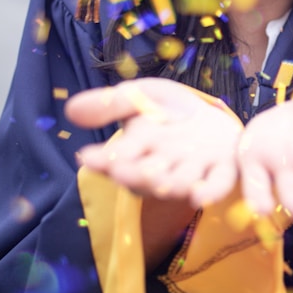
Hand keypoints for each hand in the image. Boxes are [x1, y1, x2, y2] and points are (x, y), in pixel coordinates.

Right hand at [66, 79, 241, 207]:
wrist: (212, 118)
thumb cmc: (168, 111)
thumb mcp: (139, 97)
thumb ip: (109, 104)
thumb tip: (71, 109)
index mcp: (138, 150)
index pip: (116, 158)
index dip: (104, 160)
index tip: (88, 156)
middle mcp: (162, 166)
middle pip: (145, 176)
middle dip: (134, 173)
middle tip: (122, 170)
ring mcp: (192, 170)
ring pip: (178, 183)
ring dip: (169, 183)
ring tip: (162, 179)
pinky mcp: (221, 171)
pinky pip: (215, 186)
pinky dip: (209, 192)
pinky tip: (201, 195)